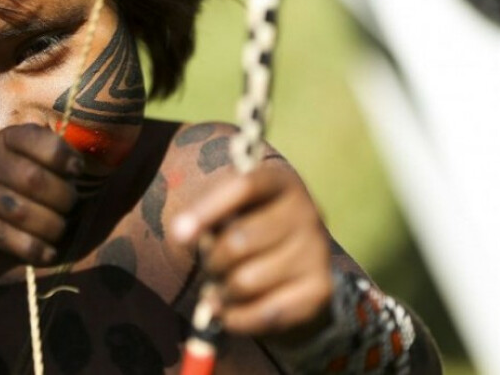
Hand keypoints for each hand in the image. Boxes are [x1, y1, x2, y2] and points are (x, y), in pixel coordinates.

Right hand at [0, 124, 82, 264]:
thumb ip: (33, 154)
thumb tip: (79, 167)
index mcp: (1, 141)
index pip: (35, 139)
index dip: (62, 154)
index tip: (76, 168)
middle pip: (35, 180)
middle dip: (63, 197)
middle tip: (69, 205)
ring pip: (25, 213)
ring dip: (52, 226)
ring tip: (58, 228)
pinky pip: (9, 241)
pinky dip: (35, 250)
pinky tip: (47, 253)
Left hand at [170, 158, 332, 339]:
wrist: (295, 261)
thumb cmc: (250, 225)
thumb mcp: (229, 208)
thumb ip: (206, 214)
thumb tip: (183, 233)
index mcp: (280, 181)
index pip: (243, 187)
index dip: (207, 210)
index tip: (178, 235)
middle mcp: (306, 212)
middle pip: (239, 240)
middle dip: (211, 260)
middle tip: (211, 266)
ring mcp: (317, 252)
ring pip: (247, 282)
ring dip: (222, 292)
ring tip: (223, 288)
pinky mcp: (321, 289)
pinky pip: (266, 313)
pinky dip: (237, 319)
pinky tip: (229, 313)